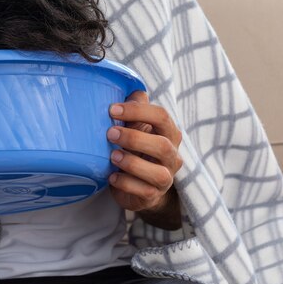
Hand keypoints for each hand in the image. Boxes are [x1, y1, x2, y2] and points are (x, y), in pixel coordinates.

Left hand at [106, 91, 183, 228]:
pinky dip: (125, 183)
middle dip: (134, 138)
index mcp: (168, 133)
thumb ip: (137, 108)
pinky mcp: (154, 195)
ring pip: (157, 172)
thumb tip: (132, 87)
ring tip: (111, 156)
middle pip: (162, 145)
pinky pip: (143, 191)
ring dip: (131, 163)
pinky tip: (111, 176)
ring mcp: (166, 178)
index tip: (112, 110)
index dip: (137, 111)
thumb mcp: (137, 127)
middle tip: (110, 134)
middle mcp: (172, 155)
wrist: (140, 186)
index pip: (161, 117)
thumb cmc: (137, 150)